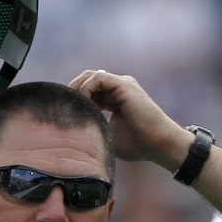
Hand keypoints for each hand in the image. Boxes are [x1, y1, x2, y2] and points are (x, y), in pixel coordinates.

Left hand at [68, 69, 185, 168]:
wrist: (158, 144)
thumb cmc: (138, 144)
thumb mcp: (110, 135)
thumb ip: (95, 127)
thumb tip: (75, 134)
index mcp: (115, 98)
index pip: (89, 91)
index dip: (75, 100)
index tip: (65, 114)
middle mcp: (118, 88)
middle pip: (87, 80)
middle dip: (72, 91)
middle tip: (62, 107)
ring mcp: (121, 85)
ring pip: (90, 76)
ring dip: (77, 89)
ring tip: (71, 106)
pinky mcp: (123, 85)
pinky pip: (98, 78)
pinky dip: (86, 89)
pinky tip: (83, 104)